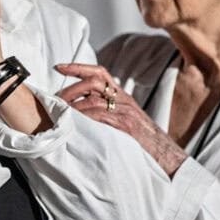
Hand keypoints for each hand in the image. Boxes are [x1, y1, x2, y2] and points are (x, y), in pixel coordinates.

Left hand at [56, 63, 186, 175]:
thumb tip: (76, 109)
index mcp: (121, 95)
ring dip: (73, 107)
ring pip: (93, 101)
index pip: (99, 72)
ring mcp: (125, 112)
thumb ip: (104, 109)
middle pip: (93, 82)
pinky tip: (73, 125)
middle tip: (56, 100)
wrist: (163, 152)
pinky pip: (100, 118)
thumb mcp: (123, 117)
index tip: (58, 67)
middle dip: (70, 89)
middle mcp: (123, 99)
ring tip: (60, 115)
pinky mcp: (125, 126)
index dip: (78, 67)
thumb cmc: (140, 138)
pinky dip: (84, 120)